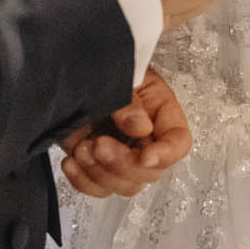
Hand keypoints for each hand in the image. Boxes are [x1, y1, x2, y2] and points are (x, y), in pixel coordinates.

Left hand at [60, 69, 192, 198]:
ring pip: (125, 185)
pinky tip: (71, 162)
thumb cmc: (101, 62)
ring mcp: (121, 152)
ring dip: (101, 173)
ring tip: (81, 148)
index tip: (145, 157)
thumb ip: (130, 100)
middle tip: (99, 143)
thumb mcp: (120, 73)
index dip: (166, 154)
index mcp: (159, 111)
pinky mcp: (96, 163)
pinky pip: (98, 187)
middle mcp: (145, 137)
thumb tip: (141, 128)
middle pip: (150, 171)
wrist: (71, 68)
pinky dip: (83, 181)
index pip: (178, 142)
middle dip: (123, 164)